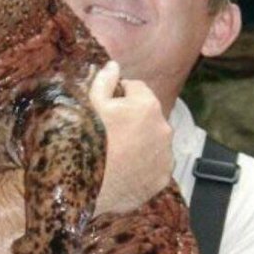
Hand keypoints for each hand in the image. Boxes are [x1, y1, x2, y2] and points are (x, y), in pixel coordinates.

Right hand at [90, 61, 172, 215]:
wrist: (87, 187)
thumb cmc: (87, 140)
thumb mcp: (90, 105)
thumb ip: (104, 81)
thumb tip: (114, 66)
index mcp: (147, 105)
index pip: (137, 89)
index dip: (120, 96)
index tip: (107, 108)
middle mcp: (164, 128)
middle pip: (149, 117)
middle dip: (134, 121)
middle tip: (110, 134)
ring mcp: (165, 156)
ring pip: (154, 142)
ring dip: (142, 144)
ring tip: (118, 155)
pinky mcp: (162, 178)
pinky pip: (155, 166)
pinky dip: (145, 167)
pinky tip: (126, 171)